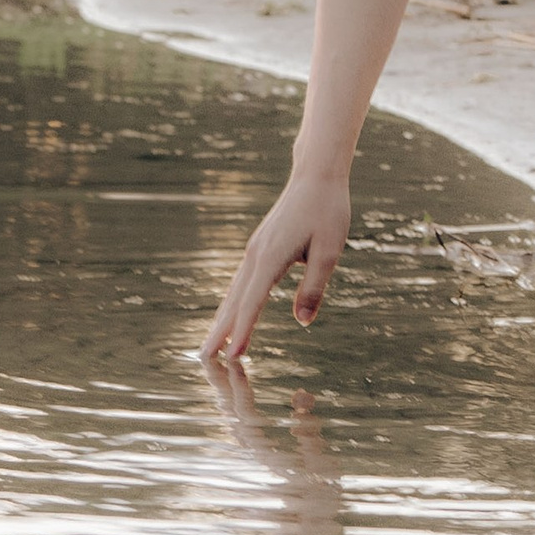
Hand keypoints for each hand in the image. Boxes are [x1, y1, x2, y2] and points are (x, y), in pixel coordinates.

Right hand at [197, 166, 352, 362]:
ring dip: (222, 318)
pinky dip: (232, 303)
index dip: (243, 331)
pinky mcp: (260, 247)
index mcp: (271, 256)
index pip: (253, 302)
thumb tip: (302, 322)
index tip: (233, 358)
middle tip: (204, 358)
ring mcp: (255, 249)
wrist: (316, 175)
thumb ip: (314, 287)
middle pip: (234, 300)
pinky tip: (230, 314)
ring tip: (211, 344)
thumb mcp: (329, 251)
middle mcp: (257, 254)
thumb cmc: (327, 210)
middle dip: (220, 331)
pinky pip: (241, 281)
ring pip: (234, 291)